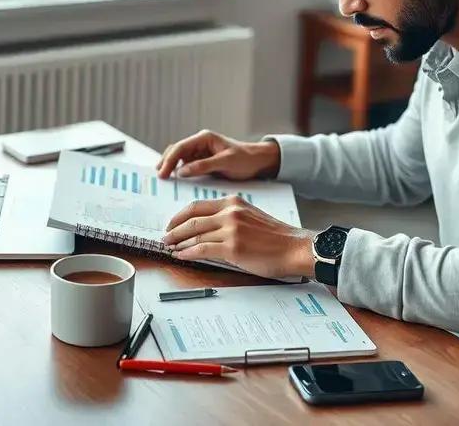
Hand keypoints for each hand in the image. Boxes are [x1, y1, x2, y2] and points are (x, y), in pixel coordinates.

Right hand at [155, 130, 279, 180]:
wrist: (258, 162)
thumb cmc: (245, 159)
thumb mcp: (225, 162)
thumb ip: (203, 166)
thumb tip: (181, 171)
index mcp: (205, 138)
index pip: (180, 147)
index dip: (169, 160)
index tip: (163, 173)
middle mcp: (200, 143)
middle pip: (176, 150)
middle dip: (166, 162)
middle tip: (160, 176)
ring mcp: (200, 151)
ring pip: (179, 157)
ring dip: (171, 166)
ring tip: (163, 177)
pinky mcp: (203, 161)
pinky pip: (187, 165)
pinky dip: (179, 170)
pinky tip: (174, 178)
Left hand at [162, 196, 314, 278]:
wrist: (294, 248)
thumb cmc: (275, 237)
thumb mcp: (250, 216)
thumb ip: (229, 217)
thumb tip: (206, 228)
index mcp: (233, 202)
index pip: (197, 206)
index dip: (180, 216)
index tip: (171, 224)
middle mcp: (230, 212)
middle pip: (192, 219)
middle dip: (174, 230)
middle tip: (165, 237)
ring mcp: (231, 229)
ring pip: (195, 235)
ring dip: (178, 242)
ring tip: (170, 248)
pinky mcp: (233, 248)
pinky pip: (201, 249)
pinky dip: (187, 253)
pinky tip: (182, 256)